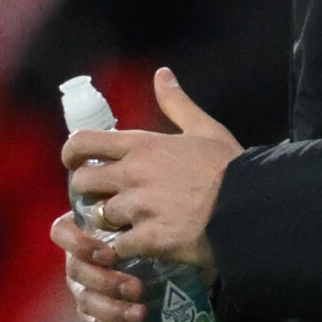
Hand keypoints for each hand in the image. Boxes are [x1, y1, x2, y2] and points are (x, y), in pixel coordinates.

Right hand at [52, 210, 143, 321]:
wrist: (154, 255)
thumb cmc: (144, 228)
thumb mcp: (138, 217)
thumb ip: (132, 213)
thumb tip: (145, 207)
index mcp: (79, 232)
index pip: (62, 233)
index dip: (80, 245)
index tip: (109, 254)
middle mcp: (75, 261)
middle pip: (77, 273)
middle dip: (107, 282)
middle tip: (138, 288)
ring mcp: (81, 290)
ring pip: (87, 302)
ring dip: (114, 310)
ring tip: (141, 314)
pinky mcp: (92, 315)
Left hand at [58, 67, 241, 269]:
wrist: (249, 208)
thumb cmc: (229, 167)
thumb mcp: (205, 128)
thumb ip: (177, 103)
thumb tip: (162, 74)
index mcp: (142, 146)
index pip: (84, 142)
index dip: (71, 153)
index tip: (74, 162)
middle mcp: (132, 175)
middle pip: (82, 183)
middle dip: (88, 191)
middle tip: (104, 196)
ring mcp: (138, 209)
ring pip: (99, 217)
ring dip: (109, 221)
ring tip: (127, 223)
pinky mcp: (148, 240)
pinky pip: (118, 246)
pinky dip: (124, 247)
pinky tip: (138, 245)